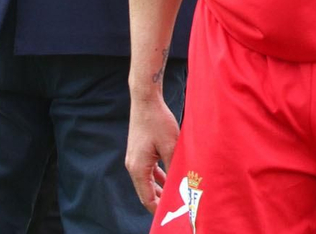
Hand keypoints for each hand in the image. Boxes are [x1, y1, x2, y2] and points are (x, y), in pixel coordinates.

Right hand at [124, 91, 179, 213]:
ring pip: (148, 181)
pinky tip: (170, 179)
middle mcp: (133, 166)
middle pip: (146, 192)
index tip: (172, 216)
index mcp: (138, 169)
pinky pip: (149, 171)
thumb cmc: (158, 121)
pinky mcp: (139, 151)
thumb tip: (183, 184)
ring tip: (176, 197)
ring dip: (161, 189)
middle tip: (178, 208)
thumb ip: (175, 167)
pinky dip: (159, 177)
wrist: (146, 100)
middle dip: (161, 201)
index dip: (159, 209)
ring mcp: (135, 158)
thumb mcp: (171, 146)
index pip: (147, 198)